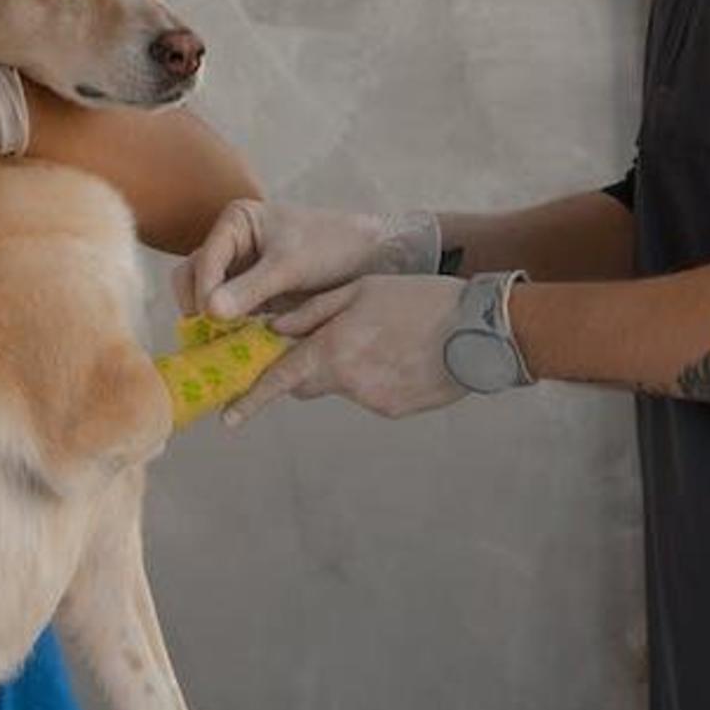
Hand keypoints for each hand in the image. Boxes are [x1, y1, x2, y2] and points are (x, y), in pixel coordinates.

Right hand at [174, 201, 442, 320]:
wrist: (369, 258)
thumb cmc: (331, 246)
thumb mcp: (290, 266)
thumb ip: (251, 288)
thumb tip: (210, 312)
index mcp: (235, 222)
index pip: (204, 258)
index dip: (204, 288)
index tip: (211, 317)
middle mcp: (230, 244)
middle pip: (194, 276)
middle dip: (198, 305)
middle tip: (208, 335)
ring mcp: (239, 271)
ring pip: (207, 297)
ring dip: (209, 321)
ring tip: (218, 345)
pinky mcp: (251, 295)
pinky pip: (228, 313)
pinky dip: (227, 330)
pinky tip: (233, 348)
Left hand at [223, 275, 469, 426]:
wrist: (481, 330)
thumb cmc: (420, 299)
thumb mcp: (361, 290)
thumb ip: (313, 311)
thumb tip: (275, 330)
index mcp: (333, 347)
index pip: (280, 379)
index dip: (252, 399)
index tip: (229, 419)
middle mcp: (347, 381)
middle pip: (308, 383)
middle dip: (308, 367)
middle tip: (333, 340)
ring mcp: (372, 400)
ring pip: (343, 387)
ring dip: (350, 367)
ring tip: (387, 338)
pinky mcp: (395, 410)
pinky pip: (372, 395)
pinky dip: (378, 378)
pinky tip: (404, 355)